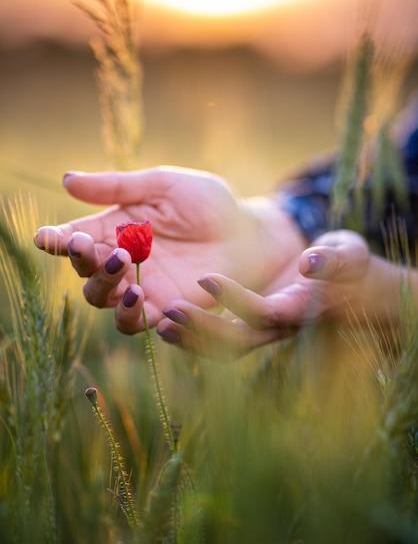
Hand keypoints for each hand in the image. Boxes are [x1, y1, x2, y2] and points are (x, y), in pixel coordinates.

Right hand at [34, 167, 304, 330]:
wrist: (251, 233)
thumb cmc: (210, 204)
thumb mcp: (164, 186)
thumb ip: (118, 187)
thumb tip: (66, 180)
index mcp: (117, 227)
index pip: (76, 237)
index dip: (58, 239)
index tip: (50, 238)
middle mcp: (123, 260)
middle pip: (85, 272)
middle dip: (83, 262)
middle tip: (95, 248)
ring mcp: (143, 287)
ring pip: (102, 300)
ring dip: (103, 288)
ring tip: (125, 270)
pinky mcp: (165, 309)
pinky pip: (135, 322)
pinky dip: (130, 313)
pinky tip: (142, 295)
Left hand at [155, 230, 382, 359]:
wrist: (351, 291)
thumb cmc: (349, 266)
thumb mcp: (349, 254)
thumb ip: (335, 258)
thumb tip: (310, 262)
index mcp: (301, 309)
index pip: (265, 312)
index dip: (235, 299)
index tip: (205, 278)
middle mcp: (280, 327)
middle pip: (237, 341)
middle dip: (202, 328)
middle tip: (168, 310)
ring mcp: (266, 332)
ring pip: (224, 348)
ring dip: (191, 338)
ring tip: (159, 322)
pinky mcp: (254, 328)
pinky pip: (220, 341)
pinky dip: (193, 335)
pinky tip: (166, 322)